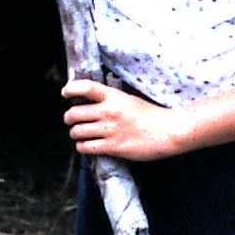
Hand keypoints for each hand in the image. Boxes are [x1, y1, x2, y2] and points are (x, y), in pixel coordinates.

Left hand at [61, 78, 181, 161]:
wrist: (169, 131)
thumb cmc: (152, 116)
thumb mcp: (130, 100)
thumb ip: (112, 101)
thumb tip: (93, 105)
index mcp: (114, 97)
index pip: (86, 87)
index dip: (71, 89)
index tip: (65, 92)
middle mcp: (109, 111)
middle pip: (74, 113)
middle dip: (69, 118)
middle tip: (71, 120)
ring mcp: (110, 130)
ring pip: (77, 132)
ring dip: (75, 134)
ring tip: (79, 134)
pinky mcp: (113, 147)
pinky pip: (86, 147)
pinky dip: (82, 147)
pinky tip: (87, 145)